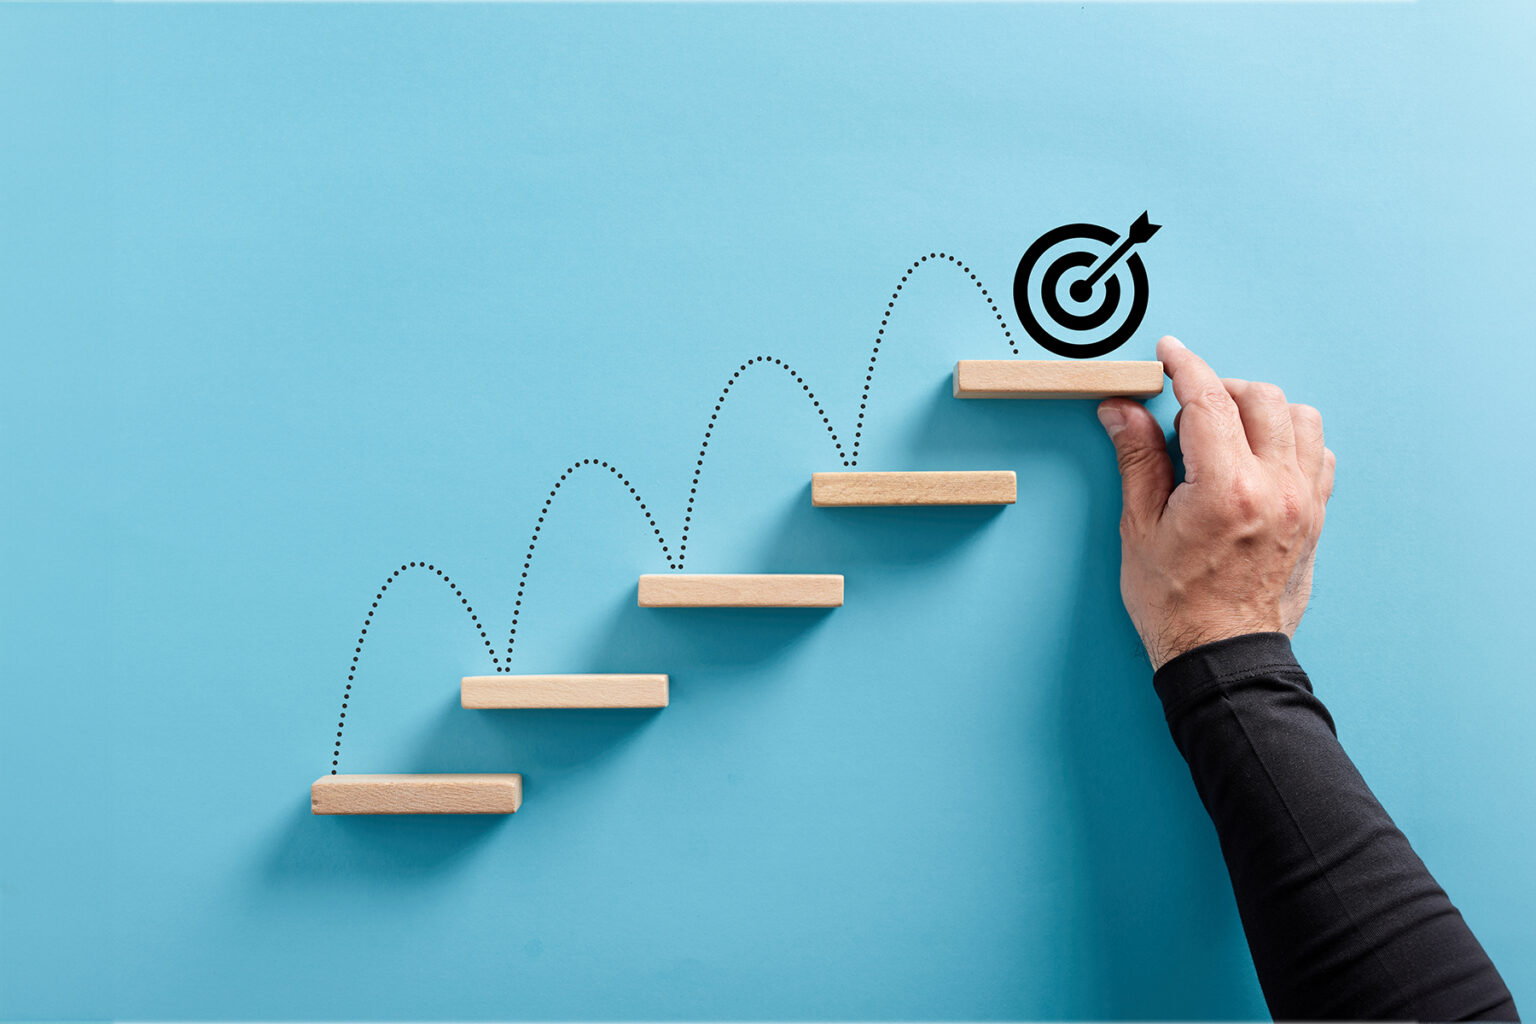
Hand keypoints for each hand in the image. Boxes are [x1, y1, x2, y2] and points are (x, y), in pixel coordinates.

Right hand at [1096, 336, 1335, 669]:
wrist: (1223, 655)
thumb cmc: (1176, 604)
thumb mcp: (1140, 528)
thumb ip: (1138, 459)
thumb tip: (1123, 410)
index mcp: (1226, 489)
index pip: (1208, 400)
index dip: (1185, 366)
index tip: (1169, 352)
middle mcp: (1275, 488)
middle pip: (1260, 397)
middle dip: (1220, 388)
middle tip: (1185, 408)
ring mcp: (1304, 502)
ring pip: (1300, 417)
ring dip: (1261, 409)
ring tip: (1225, 432)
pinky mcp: (1316, 516)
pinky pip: (1318, 453)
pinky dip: (1290, 440)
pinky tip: (1256, 458)